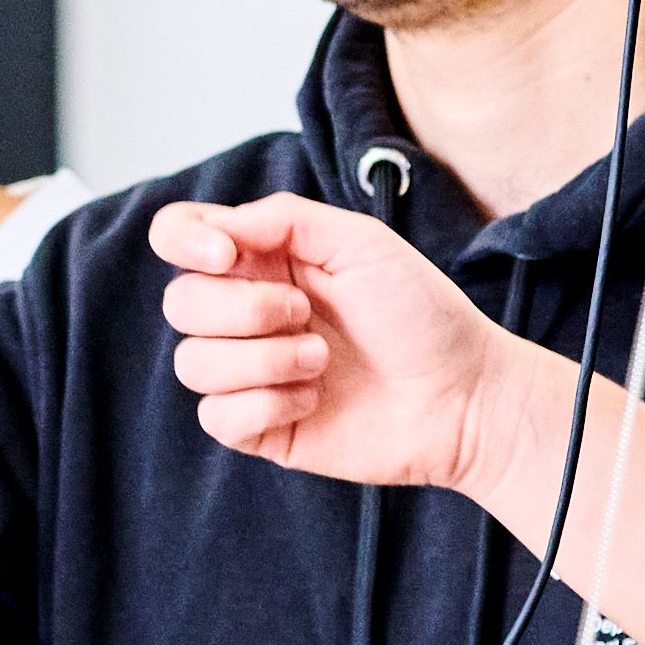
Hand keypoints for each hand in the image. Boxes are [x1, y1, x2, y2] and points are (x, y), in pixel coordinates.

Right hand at [150, 195, 551, 500]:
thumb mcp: (362, 243)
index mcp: (265, 259)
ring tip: (323, 361)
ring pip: (192, 363)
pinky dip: (265, 404)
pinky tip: (313, 401)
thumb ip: (285, 218)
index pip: (178, 236)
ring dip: (263, 360)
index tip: (228, 255)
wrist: (465, 397)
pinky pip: (216, 416)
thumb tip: (218, 227)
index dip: (184, 241)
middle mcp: (247, 313)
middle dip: (244, 309)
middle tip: (308, 315)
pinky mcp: (259, 427)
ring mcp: (249, 373)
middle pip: (181, 302)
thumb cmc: (424, 315)